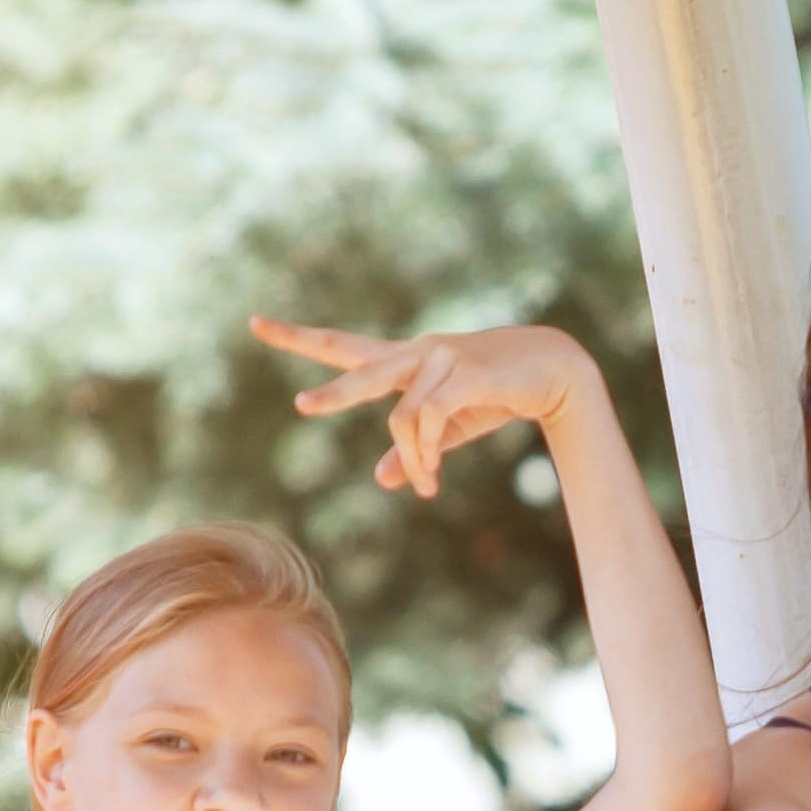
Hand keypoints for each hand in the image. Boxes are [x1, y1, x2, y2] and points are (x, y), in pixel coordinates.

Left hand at [250, 317, 607, 498]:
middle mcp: (416, 352)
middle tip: (302, 406)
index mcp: (406, 361)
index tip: (255, 324)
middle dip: (333, 391)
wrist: (555, 371)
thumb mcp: (453, 428)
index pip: (344, 346)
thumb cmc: (500, 395)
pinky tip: (431, 476)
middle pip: (360, 367)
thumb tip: (384, 477)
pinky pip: (431, 419)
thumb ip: (418, 449)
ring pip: (403, 417)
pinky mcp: (465, 372)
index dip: (298, 339)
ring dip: (414, 459)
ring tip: (426, 486)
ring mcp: (440, 358)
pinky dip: (427, 452)